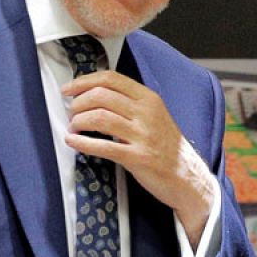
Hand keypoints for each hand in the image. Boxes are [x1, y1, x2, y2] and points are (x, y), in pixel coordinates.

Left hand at [63, 71, 217, 244]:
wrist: (188, 177)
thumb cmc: (167, 148)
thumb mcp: (155, 116)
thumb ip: (131, 104)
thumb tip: (95, 96)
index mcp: (149, 99)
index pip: (111, 79)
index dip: (84, 81)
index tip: (68, 89)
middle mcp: (147, 113)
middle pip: (101, 95)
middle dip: (78, 103)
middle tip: (71, 112)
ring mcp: (143, 136)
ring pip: (99, 117)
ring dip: (78, 121)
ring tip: (73, 127)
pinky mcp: (138, 158)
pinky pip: (103, 146)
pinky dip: (82, 143)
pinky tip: (73, 142)